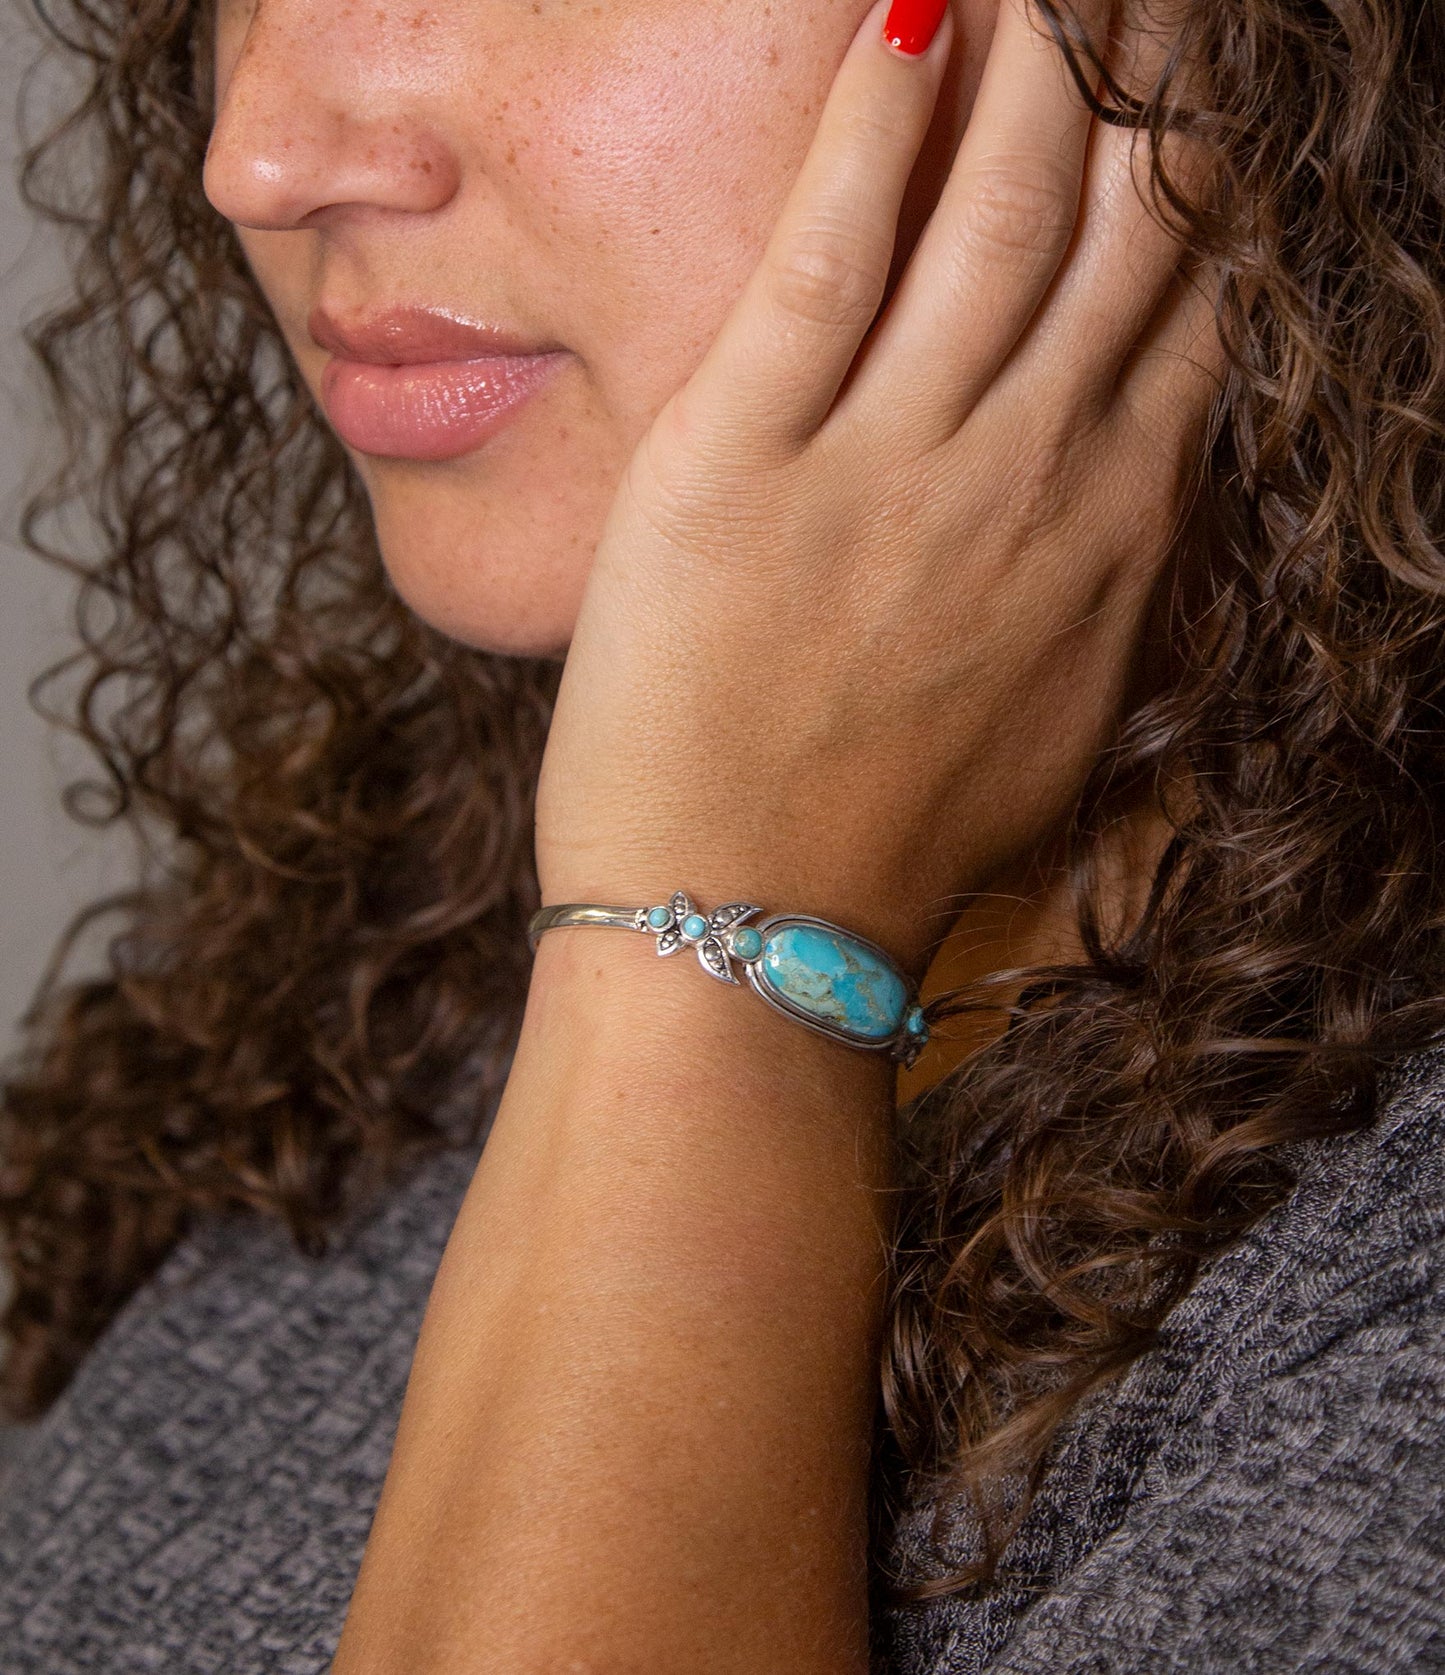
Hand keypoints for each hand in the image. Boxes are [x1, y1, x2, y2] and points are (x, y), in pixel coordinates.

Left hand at [537, 0, 1223, 975]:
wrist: (745, 933)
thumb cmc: (887, 847)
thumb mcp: (1053, 725)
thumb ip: (1106, 595)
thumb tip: (1132, 497)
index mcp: (1106, 542)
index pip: (1192, 306)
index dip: (1211, 174)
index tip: (1218, 85)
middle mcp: (1029, 480)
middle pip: (1121, 225)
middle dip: (1153, 69)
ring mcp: (892, 467)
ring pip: (998, 212)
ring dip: (1043, 49)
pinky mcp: (744, 464)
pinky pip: (829, 259)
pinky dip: (870, 129)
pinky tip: (906, 13)